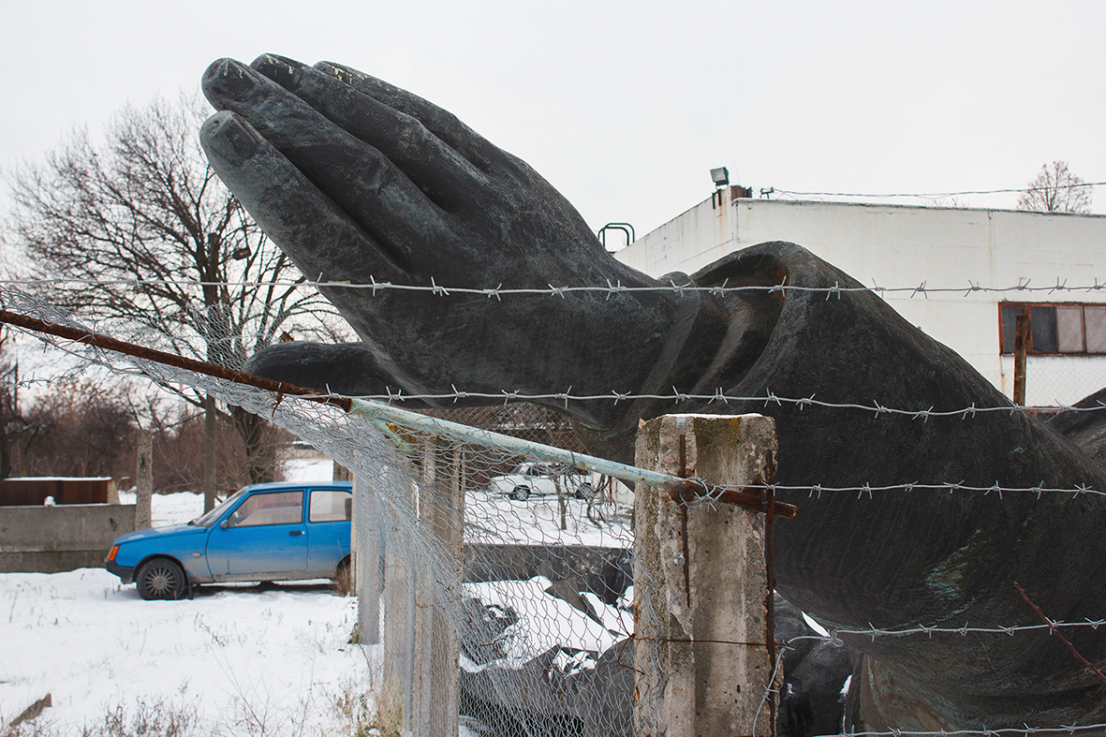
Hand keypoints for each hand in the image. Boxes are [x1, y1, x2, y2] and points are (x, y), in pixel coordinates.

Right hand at [199, 55, 716, 426]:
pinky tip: (334, 74)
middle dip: (276, 118)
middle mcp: (446, 260)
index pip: (320, 234)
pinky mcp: (512, 178)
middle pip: (348, 173)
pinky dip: (381, 97)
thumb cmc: (490, 367)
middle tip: (219, 77)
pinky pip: (438, 126)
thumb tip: (248, 366)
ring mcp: (484, 213)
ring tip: (263, 66)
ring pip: (390, 140)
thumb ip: (330, 369)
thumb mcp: (411, 382)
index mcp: (410, 319)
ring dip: (320, 95)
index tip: (217, 134)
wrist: (603, 340)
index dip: (263, 179)